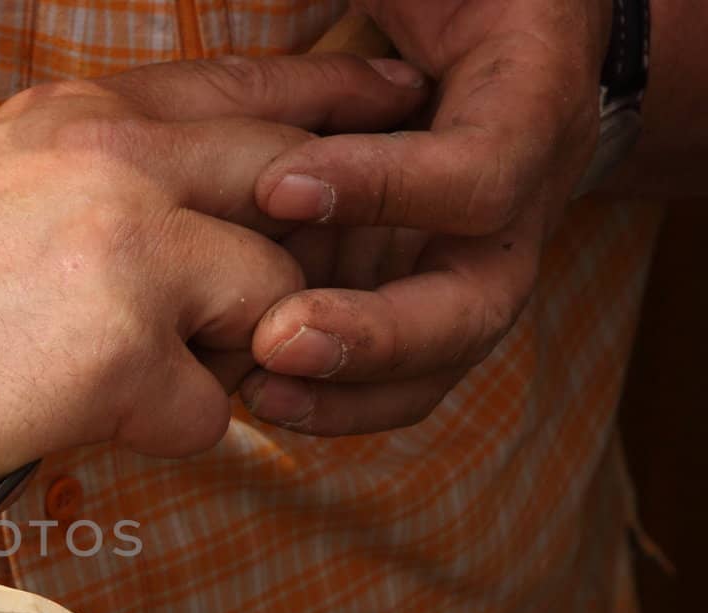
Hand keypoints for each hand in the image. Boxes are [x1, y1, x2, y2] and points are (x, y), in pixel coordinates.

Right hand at [0, 54, 425, 518]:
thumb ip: (90, 189)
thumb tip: (170, 237)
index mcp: (80, 114)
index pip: (244, 88)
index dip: (328, 104)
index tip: (392, 111)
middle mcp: (118, 157)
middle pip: (294, 181)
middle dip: (320, 240)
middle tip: (327, 284)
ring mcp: (130, 245)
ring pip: (273, 298)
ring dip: (225, 352)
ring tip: (130, 376)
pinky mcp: (126, 346)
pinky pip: (211, 406)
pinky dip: (162, 429)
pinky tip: (78, 421)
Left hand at [242, 0, 607, 434]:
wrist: (475, 25)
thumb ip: (376, 30)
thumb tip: (359, 42)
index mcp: (531, 104)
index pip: (483, 170)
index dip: (391, 187)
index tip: (278, 184)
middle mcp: (517, 201)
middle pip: (477, 304)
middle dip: (379, 335)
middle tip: (279, 338)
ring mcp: (471, 262)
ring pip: (439, 358)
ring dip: (351, 387)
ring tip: (262, 390)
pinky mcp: (419, 295)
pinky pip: (397, 373)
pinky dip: (335, 394)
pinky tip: (260, 396)